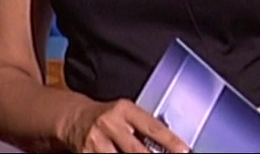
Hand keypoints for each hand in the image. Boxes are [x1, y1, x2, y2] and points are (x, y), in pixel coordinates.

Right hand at [61, 98, 189, 152]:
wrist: (75, 118)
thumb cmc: (108, 116)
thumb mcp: (127, 113)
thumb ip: (143, 126)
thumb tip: (167, 143)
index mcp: (125, 110)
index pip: (152, 127)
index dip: (170, 141)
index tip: (184, 150)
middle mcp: (110, 124)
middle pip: (136, 150)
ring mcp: (96, 141)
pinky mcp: (86, 153)